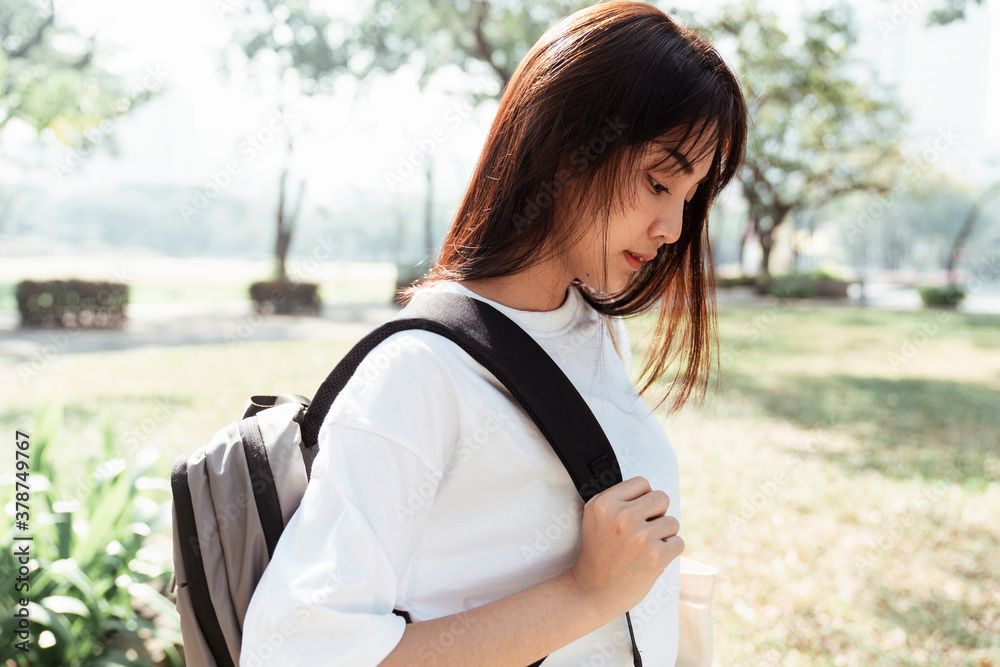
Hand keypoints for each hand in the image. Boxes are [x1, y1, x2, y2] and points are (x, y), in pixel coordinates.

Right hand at [564, 475, 682, 618]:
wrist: (592, 591)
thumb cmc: (597, 554)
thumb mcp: (594, 517)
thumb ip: (618, 499)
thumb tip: (651, 491)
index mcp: (605, 503)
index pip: (642, 483)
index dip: (642, 499)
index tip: (634, 515)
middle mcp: (623, 516)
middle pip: (661, 498)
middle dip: (656, 514)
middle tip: (641, 532)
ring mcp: (641, 536)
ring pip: (672, 522)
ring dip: (663, 535)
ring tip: (644, 548)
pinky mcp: (656, 556)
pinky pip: (678, 542)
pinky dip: (669, 552)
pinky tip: (651, 559)